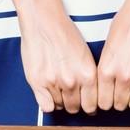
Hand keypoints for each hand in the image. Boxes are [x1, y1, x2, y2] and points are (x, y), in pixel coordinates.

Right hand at [17, 0, 98, 114]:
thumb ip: (88, 78)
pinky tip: (48, 94)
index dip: (89, 106)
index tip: (86, 104)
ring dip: (60, 101)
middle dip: (74, 104)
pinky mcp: (38, 82)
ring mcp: (54, 83)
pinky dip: (47, 104)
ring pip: (60, 106)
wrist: (43, 21)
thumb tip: (90, 97)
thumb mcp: (85, 56)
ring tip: (58, 89)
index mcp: (88, 74)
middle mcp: (72, 81)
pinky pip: (46, 107)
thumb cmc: (64, 34)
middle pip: (75, 108)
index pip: (91, 105)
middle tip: (71, 97)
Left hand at [97, 0, 129, 110]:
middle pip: (119, 105)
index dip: (105, 102)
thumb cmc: (127, 24)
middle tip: (122, 93)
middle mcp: (123, 76)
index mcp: (107, 70)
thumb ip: (106, 71)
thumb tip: (105, 88)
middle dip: (119, 101)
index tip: (108, 99)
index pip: (102, 102)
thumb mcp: (106, 49)